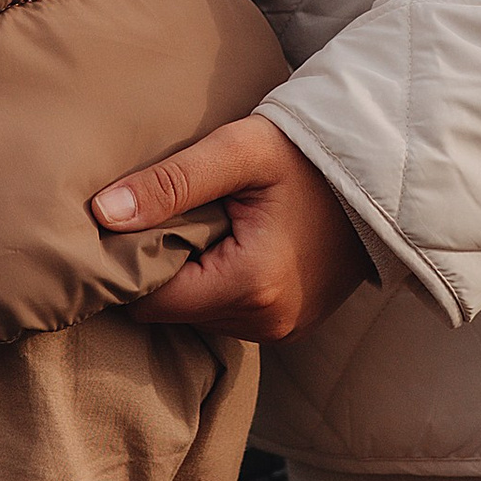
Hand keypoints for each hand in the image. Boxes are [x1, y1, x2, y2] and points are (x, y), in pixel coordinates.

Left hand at [92, 116, 374, 342]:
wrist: (378, 173)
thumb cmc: (306, 153)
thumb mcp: (238, 151)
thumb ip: (170, 182)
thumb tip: (102, 214)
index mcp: (250, 285)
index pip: (152, 299)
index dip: (127, 263)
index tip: (117, 225)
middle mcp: (266, 322)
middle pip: (174, 310)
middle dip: (156, 269)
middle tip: (154, 215)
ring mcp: (282, 329)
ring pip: (198, 314)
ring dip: (186, 277)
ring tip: (193, 223)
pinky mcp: (290, 324)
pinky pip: (227, 313)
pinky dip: (214, 283)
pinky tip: (220, 240)